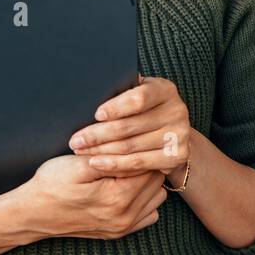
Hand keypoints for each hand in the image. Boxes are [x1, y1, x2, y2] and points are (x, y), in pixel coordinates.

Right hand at [15, 154, 166, 240]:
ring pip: (157, 198)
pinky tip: (126, 189)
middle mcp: (125, 217)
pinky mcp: (118, 233)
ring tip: (126, 171)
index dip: (141, 151)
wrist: (31, 213)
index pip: (150, 167)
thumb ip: (112, 158)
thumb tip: (138, 150)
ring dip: (147, 183)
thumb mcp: (77, 163)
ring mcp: (122, 228)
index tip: (132, 141)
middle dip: (146, 166)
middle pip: (157, 182)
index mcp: (118, 198)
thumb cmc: (51, 184)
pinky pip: (149, 215)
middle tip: (129, 153)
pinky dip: (144, 200)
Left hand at [68, 75, 190, 184]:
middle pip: (130, 125)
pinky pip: (139, 163)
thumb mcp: (138, 94)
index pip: (138, 99)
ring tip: (81, 151)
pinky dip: (115, 165)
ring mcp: (179, 135)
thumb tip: (91, 89)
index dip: (116, 107)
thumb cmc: (144, 110)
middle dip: (97, 134)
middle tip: (75, 140)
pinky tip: (97, 163)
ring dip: (101, 151)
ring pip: (131, 146)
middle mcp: (177, 111)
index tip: (95, 115)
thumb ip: (122, 92)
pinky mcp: (176, 156)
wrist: (172, 134)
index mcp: (165, 90)